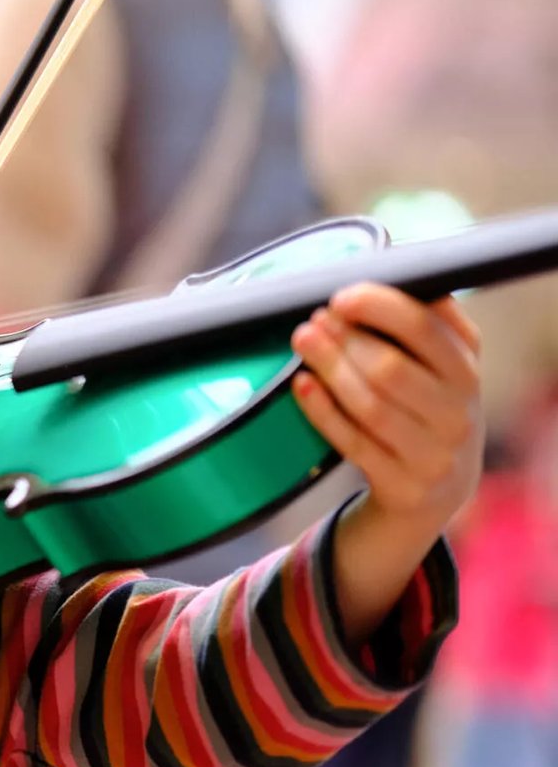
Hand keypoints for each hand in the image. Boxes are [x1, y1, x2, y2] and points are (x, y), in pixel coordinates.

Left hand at [291, 284, 483, 643]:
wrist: (435, 491)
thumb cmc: (426, 409)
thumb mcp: (440, 366)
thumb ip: (423, 324)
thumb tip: (377, 275)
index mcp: (466, 370)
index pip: (426, 328)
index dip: (380, 307)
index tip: (341, 295)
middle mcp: (458, 412)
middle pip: (391, 368)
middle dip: (345, 340)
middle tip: (313, 320)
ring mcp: (434, 453)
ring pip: (370, 405)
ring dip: (329, 368)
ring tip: (302, 340)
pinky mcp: (404, 484)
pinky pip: (354, 443)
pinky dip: (323, 411)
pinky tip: (301, 384)